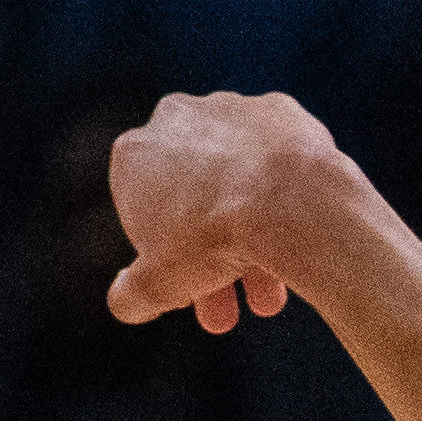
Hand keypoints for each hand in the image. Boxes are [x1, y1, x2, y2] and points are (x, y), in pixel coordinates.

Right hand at [107, 90, 346, 331]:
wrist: (287, 200)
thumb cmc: (213, 238)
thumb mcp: (160, 283)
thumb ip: (133, 294)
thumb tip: (124, 304)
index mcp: (135, 153)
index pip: (146, 215)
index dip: (170, 260)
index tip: (192, 292)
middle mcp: (176, 118)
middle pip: (197, 202)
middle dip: (214, 264)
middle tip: (233, 311)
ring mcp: (231, 110)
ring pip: (241, 185)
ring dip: (254, 242)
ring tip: (270, 301)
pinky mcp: (282, 112)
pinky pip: (280, 164)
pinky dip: (286, 198)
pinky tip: (297, 240)